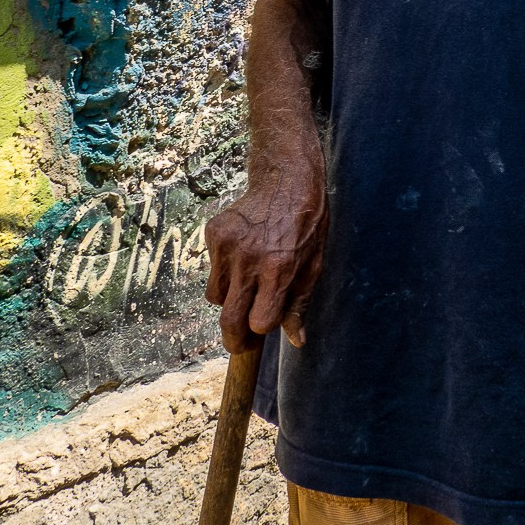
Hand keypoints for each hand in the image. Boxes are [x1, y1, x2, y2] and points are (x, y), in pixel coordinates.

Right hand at [203, 170, 326, 352]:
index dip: (261, 328)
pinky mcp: (214, 233)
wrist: (287, 180)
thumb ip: (300, 304)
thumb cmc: (306, 225)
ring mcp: (228, 246)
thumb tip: (296, 340)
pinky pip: (211, 270)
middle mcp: (250, 259)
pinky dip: (224, 270)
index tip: (261, 327)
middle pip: (229, 319)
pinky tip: (243, 250)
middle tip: (237, 343)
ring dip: (229, 298)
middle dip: (232, 339)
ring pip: (215, 297)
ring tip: (248, 279)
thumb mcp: (313, 265)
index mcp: (279, 269)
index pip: (260, 322)